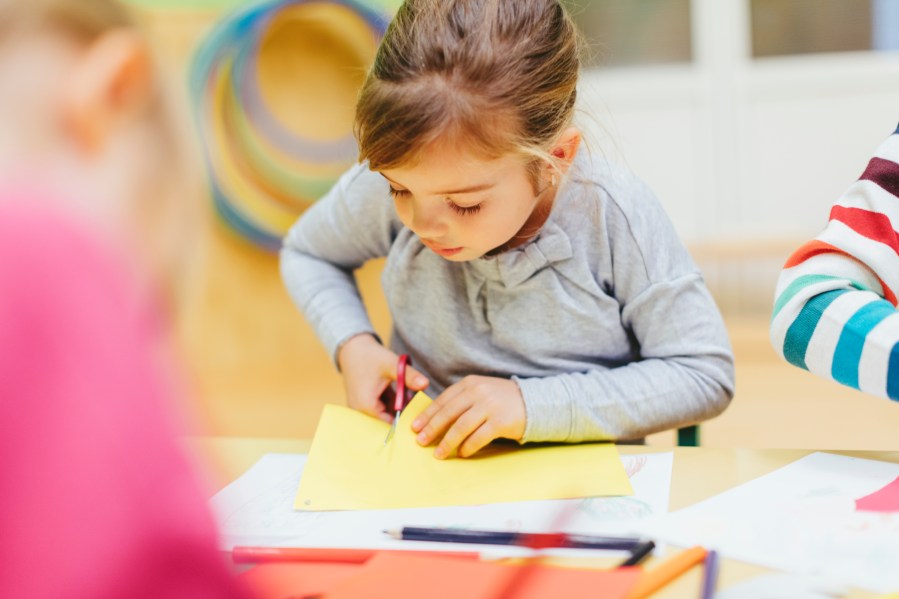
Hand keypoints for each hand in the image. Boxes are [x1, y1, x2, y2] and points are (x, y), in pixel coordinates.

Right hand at [336, 334, 428, 422]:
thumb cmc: (371, 356)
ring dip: (399, 407)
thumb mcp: (392, 365)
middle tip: (417, 403)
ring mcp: (361, 409)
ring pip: (386, 414)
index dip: (406, 421)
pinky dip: (392, 403)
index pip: (390, 425)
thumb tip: (426, 384)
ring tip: (411, 396)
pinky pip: (381, 409)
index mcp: (366, 406)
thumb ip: (409, 376)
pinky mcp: (363, 404)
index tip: (420, 414)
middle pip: (388, 421)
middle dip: (404, 413)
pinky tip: (403, 394)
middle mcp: (361, 411)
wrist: (353, 348)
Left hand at [411, 376, 525, 458]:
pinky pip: (478, 437)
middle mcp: (478, 392)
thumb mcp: (481, 392)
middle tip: (421, 442)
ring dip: (447, 442)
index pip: (443, 400)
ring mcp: (490, 406)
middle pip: (448, 413)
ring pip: (461, 427)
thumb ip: (461, 400)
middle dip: (432, 429)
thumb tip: (435, 420)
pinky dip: (468, 447)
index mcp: (470, 384)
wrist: (534, 402)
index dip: (428, 415)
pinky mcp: (500, 421)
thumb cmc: (502, 400)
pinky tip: (462, 454)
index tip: (415, 427)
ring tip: (439, 453)